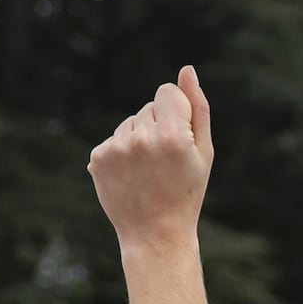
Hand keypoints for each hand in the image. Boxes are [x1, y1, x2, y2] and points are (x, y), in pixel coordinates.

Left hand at [89, 66, 213, 250]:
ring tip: (149, 170)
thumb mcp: (204, 153)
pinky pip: (114, 139)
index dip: (177, 112)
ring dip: (140, 139)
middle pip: (148, 107)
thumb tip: (187, 70)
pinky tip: (132, 175)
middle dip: (160, 127)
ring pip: (130, 122)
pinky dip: (122, 152)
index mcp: (173, 136)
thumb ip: (198, 108)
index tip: (182, 138)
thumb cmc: (187, 192)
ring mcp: (116, 147)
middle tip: (166, 163)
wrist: (155, 233)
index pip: (167, 91)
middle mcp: (142, 138)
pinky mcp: (98, 156)